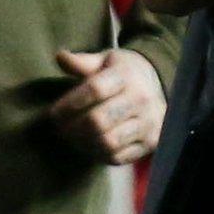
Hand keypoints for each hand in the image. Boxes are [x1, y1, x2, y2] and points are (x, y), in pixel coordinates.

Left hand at [51, 48, 165, 164]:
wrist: (159, 89)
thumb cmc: (124, 74)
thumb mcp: (105, 61)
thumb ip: (82, 62)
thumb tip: (60, 56)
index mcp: (128, 75)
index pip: (94, 90)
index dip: (69, 104)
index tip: (54, 113)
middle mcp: (141, 99)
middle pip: (98, 120)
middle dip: (72, 127)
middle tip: (59, 128)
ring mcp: (148, 123)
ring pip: (107, 142)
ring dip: (82, 143)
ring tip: (71, 137)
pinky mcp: (150, 143)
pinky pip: (117, 157)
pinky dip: (97, 154)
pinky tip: (88, 145)